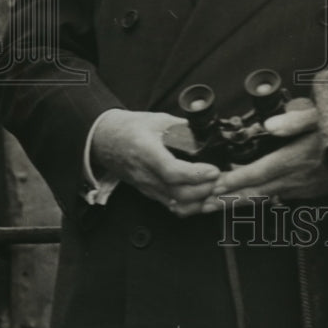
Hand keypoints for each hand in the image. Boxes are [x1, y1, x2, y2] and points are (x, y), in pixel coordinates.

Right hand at [91, 109, 219, 216]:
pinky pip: (171, 206)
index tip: (213, 170)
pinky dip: (190, 206)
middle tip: (223, 181)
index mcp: (146, 151)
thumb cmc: (129, 128)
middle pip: (178, 194)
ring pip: (176, 205)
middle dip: (205, 190)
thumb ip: (182, 127)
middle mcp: (145, 174)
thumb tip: (205, 132)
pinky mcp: (149, 193)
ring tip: (217, 191)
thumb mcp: (157, 120)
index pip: (171, 171)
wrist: (104, 140)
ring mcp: (147, 187)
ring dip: (200, 202)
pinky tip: (204, 199)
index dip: (196, 174)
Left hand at [201, 106, 327, 210]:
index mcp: (298, 157)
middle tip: (202, 204)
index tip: (216, 185)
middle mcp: (298, 177)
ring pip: (263, 197)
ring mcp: (302, 188)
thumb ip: (297, 120)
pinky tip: (243, 201)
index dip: (237, 179)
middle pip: (256, 191)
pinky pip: (275, 198)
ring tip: (213, 207)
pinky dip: (254, 201)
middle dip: (228, 198)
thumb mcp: (322, 116)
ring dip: (237, 203)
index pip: (261, 171)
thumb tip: (270, 125)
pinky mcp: (307, 192)